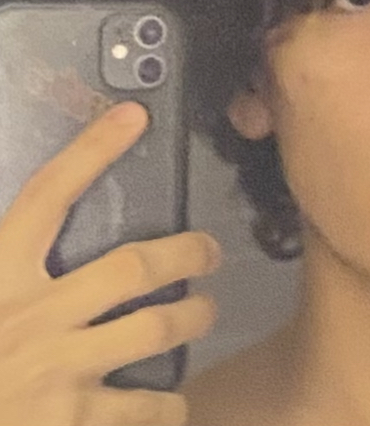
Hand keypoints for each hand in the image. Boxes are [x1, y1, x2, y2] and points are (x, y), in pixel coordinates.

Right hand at [0, 102, 221, 425]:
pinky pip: (143, 406)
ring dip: (192, 318)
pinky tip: (176, 402)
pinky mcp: (70, 422)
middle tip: (209, 252)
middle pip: (131, 266)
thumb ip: (16, 264)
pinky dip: (169, 405)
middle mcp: (31, 316)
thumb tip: (51, 230)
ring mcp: (55, 370)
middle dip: (185, 254)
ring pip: (153, 329)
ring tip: (204, 312)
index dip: (92, 150)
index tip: (133, 116)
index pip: (48, 195)